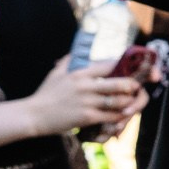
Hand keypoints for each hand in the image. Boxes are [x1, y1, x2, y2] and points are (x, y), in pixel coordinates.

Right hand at [24, 56, 146, 137]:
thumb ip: (68, 61)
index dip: (125, 68)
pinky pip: (110, 116)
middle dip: (132, 87)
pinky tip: (122, 117)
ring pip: (118, 101)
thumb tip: (76, 51)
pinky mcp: (86, 117)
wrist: (32, 115)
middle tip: (136, 89)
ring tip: (132, 103)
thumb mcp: (56, 73)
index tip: (131, 71)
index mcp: (80, 73)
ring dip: (128, 103)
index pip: (110, 65)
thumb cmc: (45, 94)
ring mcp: (86, 101)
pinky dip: (119, 117)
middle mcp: (85, 85)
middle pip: (120, 83)